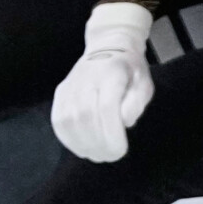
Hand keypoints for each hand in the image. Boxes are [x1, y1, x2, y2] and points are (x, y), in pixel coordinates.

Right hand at [52, 2, 155, 162]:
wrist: (108, 47)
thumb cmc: (130, 71)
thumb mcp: (144, 84)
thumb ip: (136, 104)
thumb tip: (123, 122)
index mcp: (111, 74)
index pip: (106, 107)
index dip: (112, 134)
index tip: (121, 150)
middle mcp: (86, 79)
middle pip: (86, 117)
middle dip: (99, 144)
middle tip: (110, 156)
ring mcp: (70, 86)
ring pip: (69, 121)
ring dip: (83, 145)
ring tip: (97, 154)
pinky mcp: (60, 93)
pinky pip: (58, 121)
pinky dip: (69, 139)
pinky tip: (82, 148)